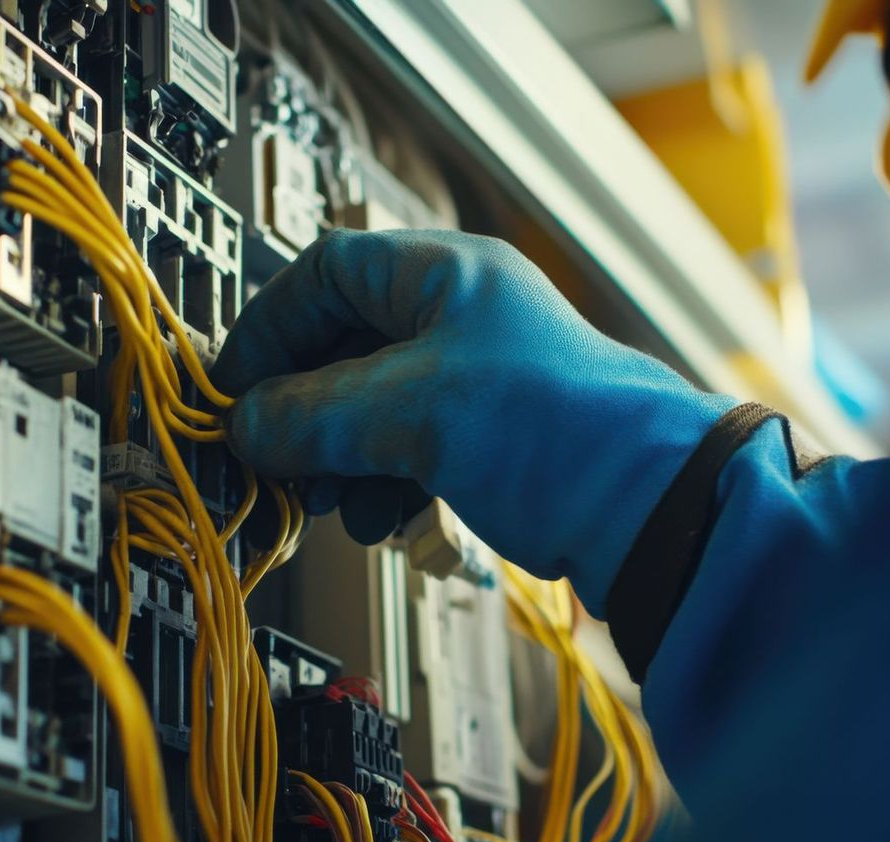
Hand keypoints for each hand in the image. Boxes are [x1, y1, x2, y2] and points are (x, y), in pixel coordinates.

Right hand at [212, 229, 731, 606]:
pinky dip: (381, 481)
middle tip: (275, 457)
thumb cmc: (562, 432)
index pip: (323, 273)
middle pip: (341, 346)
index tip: (234, 389)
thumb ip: (313, 415)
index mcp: (446, 274)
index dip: (268, 328)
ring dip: (339, 457)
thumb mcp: (411, 412)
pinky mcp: (492, 438)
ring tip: (335, 503)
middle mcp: (460, 316)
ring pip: (371, 405)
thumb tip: (245, 425)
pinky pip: (407, 448)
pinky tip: (382, 519)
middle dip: (303, 409)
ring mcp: (477, 378)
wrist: (655, 508)